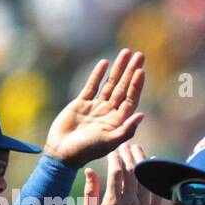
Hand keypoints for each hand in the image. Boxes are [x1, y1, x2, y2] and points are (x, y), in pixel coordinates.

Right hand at [44, 49, 146, 167]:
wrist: (62, 151)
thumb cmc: (86, 150)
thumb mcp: (109, 142)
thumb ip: (126, 130)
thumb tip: (142, 115)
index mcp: (118, 121)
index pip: (131, 99)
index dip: (136, 85)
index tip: (141, 70)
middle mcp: (109, 112)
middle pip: (123, 87)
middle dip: (131, 71)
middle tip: (140, 55)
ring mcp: (96, 106)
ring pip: (110, 83)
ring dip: (118, 68)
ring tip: (126, 53)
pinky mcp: (81, 103)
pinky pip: (92, 85)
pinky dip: (98, 74)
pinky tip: (105, 63)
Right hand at [83, 143, 162, 204]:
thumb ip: (90, 192)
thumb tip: (89, 170)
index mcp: (113, 204)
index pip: (116, 172)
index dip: (115, 158)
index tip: (112, 150)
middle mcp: (131, 204)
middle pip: (132, 172)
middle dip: (128, 155)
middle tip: (125, 145)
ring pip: (145, 178)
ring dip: (142, 161)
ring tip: (138, 149)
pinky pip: (156, 190)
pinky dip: (154, 176)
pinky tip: (152, 165)